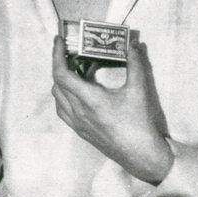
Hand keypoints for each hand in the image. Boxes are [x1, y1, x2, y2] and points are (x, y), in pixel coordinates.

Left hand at [51, 35, 172, 183]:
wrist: (141, 155)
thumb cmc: (139, 123)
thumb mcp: (139, 91)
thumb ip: (135, 65)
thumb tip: (134, 46)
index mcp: (89, 100)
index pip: (61, 74)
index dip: (56, 55)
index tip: (59, 41)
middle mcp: (78, 112)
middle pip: (57, 83)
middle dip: (59, 64)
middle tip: (70, 53)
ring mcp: (77, 123)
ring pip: (57, 97)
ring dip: (60, 80)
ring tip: (73, 70)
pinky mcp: (80, 131)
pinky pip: (62, 110)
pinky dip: (62, 96)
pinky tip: (75, 92)